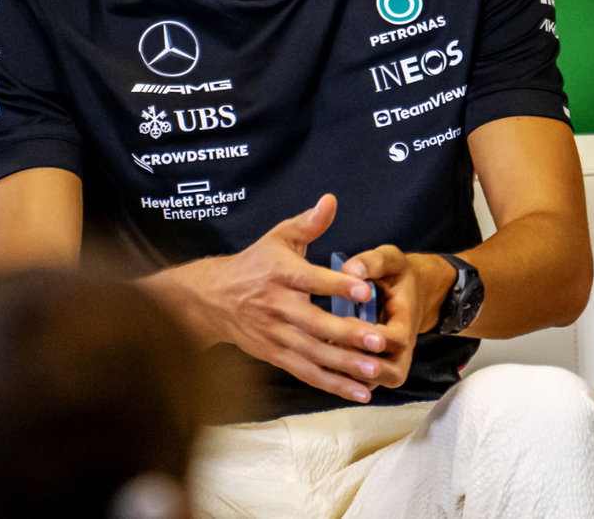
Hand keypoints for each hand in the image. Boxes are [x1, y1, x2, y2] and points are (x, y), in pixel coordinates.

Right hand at [176, 194, 389, 403]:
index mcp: (280, 274)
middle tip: (380, 340)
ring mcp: (276, 335)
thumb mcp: (278, 237)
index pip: (312, 280)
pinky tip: (360, 393)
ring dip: (344, 365)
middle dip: (348, 334)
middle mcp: (277, 307)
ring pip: (313, 354)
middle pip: (315, 323)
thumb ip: (308, 223)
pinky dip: (333, 385)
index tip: (366, 289)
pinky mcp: (275, 356)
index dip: (338, 285)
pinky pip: (307, 373)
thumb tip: (331, 200)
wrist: (213, 299)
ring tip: (374, 371)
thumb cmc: (255, 263)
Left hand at [338, 246, 455, 389]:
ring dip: (349, 376)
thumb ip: (371, 263)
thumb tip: (348, 269)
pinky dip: (342, 378)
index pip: (398, 340)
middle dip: (363, 366)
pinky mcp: (376, 367)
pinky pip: (360, 384)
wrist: (413, 292)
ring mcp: (390, 361)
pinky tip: (319, 360)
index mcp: (407, 322)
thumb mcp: (389, 260)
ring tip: (324, 355)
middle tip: (336, 347)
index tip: (348, 319)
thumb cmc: (397, 275)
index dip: (373, 336)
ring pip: (374, 383)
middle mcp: (402, 349)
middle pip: (392, 373)